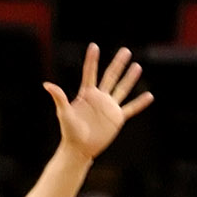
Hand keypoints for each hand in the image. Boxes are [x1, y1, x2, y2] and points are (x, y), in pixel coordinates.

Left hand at [44, 43, 152, 160]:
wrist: (79, 149)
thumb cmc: (69, 131)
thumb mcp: (63, 113)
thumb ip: (59, 98)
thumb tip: (47, 85)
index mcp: (87, 94)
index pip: (90, 73)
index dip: (92, 60)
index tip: (94, 46)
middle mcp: (100, 98)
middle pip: (111, 77)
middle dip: (118, 64)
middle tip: (126, 51)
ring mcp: (109, 107)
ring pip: (122, 89)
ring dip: (130, 78)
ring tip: (137, 66)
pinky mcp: (117, 119)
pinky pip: (131, 109)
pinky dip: (140, 103)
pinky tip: (149, 96)